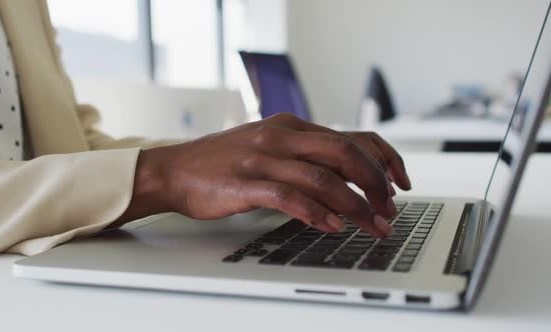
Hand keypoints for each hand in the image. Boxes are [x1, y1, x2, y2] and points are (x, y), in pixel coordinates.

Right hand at [114, 113, 410, 237]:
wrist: (175, 170)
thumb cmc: (222, 163)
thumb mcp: (268, 147)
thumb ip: (302, 156)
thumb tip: (344, 177)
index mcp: (290, 126)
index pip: (351, 136)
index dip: (384, 158)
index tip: (399, 182)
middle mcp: (280, 137)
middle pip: (345, 152)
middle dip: (376, 183)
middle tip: (389, 210)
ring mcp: (263, 159)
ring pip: (324, 178)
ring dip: (356, 206)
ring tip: (372, 226)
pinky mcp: (246, 183)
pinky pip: (291, 198)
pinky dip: (318, 214)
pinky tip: (333, 226)